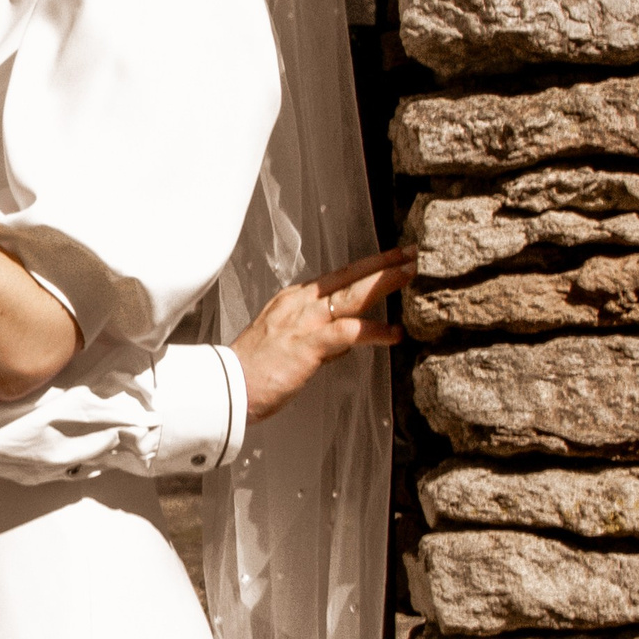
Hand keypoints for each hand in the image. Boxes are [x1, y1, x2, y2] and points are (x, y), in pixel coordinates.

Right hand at [233, 248, 410, 424]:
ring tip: (410, 275)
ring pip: (350, 295)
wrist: (228, 385)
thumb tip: (345, 339)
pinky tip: (395, 333)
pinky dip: (374, 331)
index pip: (337, 276)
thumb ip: (318, 335)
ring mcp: (303, 322)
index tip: (391, 258)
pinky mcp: (307, 344)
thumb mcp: (287, 340)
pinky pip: (347, 332)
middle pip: (348, 276)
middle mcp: (300, 303)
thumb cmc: (256, 369)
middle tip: (411, 253)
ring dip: (383, 283)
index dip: (366, 266)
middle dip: (381, 264)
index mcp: (293, 299)